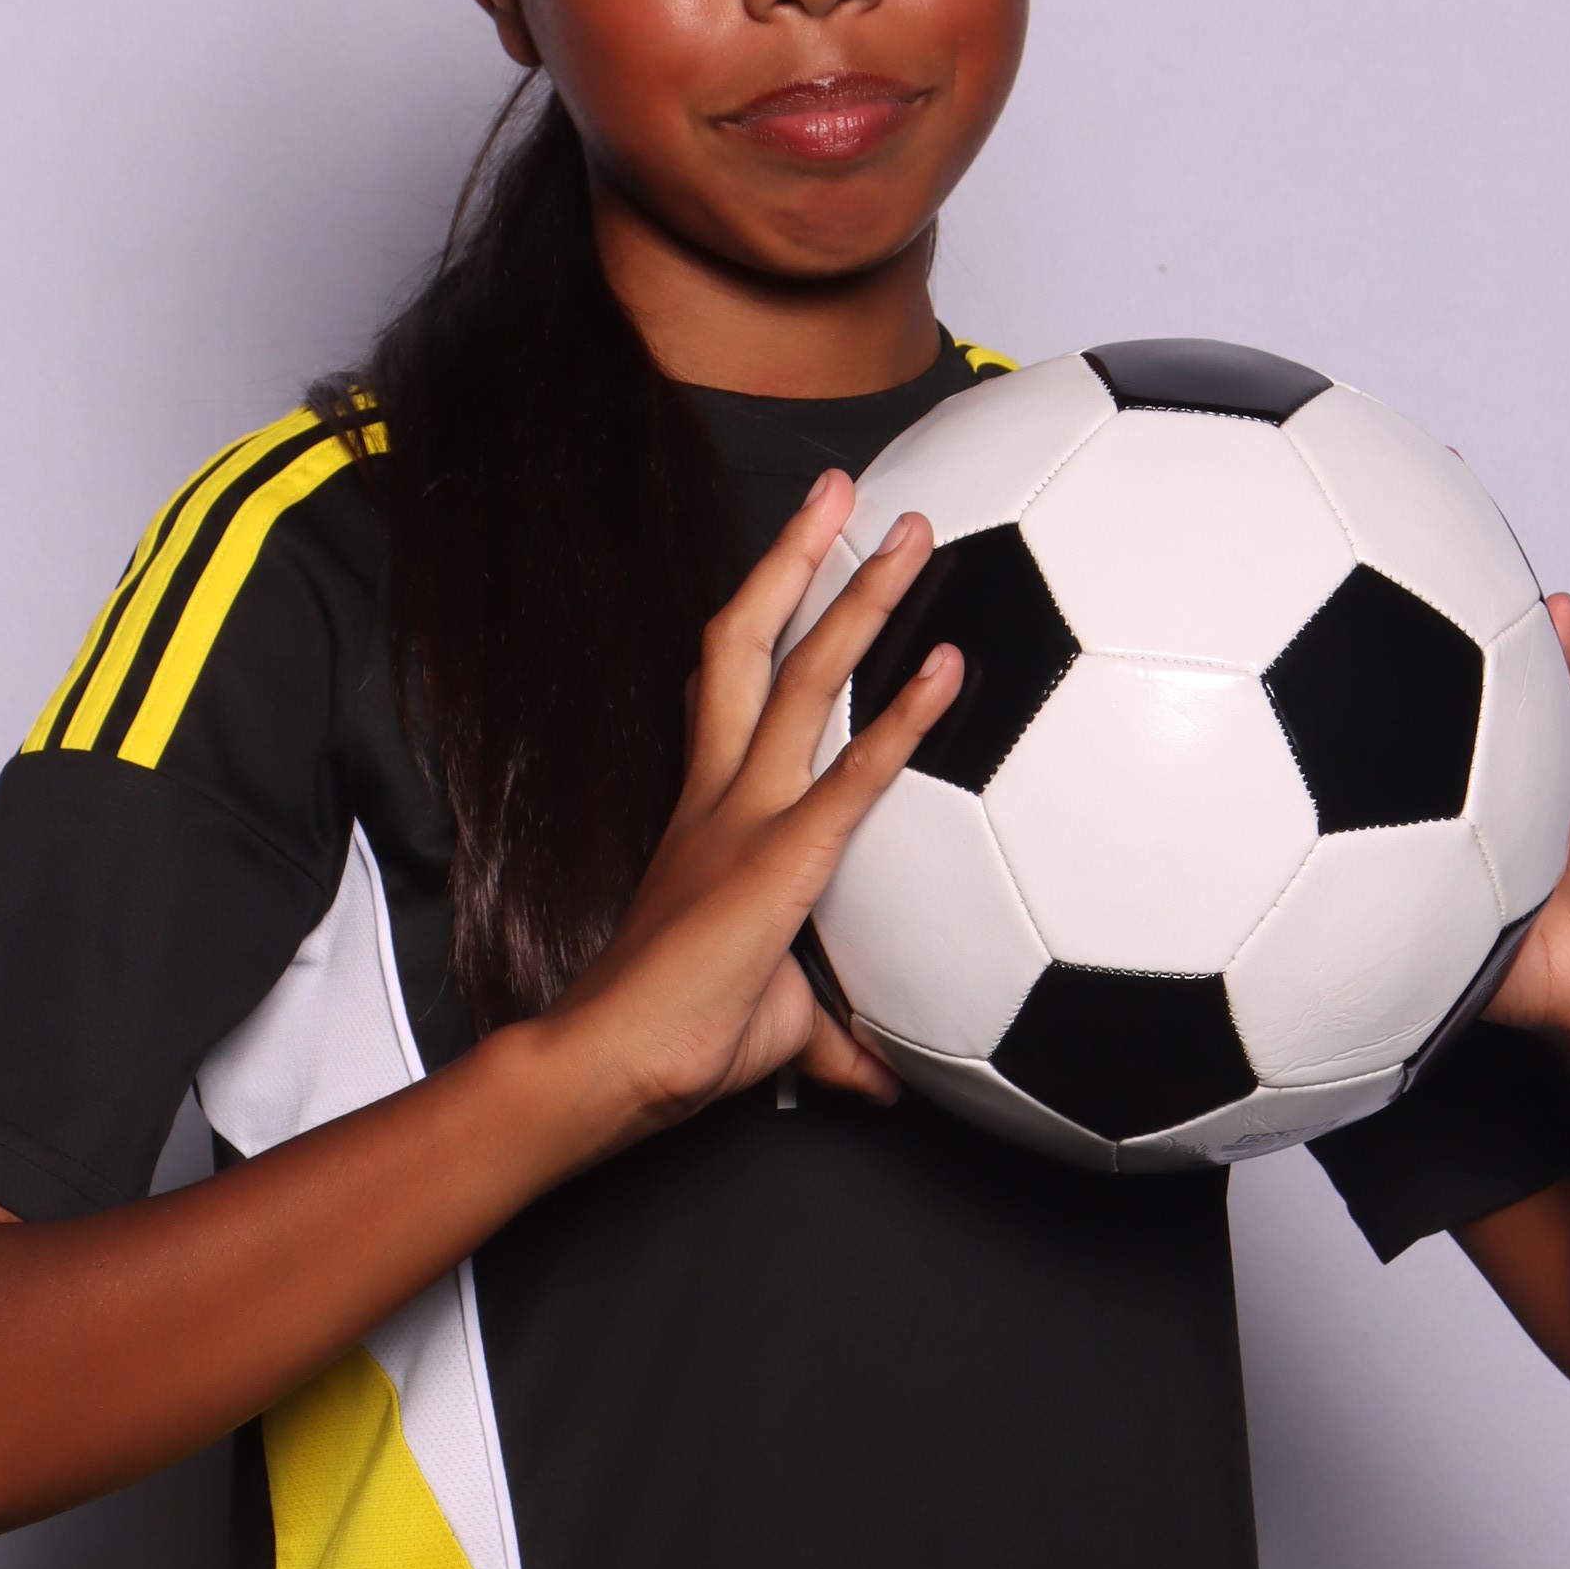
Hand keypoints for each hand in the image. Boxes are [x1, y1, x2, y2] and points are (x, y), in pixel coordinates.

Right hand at [547, 475, 959, 1133]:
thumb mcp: (783, 1025)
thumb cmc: (679, 1046)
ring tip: (911, 531)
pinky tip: (954, 664)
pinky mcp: (779, 860)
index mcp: (711, 817)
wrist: (615, 1071)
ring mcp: (746, 819)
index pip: (730, 695)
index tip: (800, 562)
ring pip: (803, 678)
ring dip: (861, 599)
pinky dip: (909, 715)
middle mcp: (722, 797)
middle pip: (751, 645)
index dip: (764, 617)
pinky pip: (857, 773)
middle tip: (845, 489)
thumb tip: (889, 1079)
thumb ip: (840, 1033)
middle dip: (796, 559)